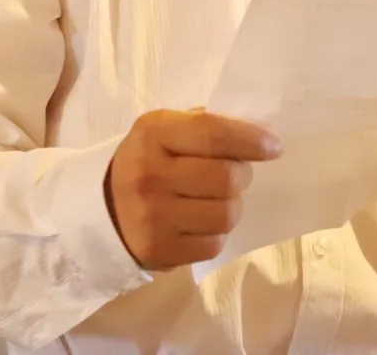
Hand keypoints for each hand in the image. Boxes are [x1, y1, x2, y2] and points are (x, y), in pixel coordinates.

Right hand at [104, 109, 281, 270]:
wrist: (102, 208)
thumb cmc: (146, 159)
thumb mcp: (165, 129)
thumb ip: (204, 125)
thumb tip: (255, 135)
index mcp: (154, 132)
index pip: (212, 133)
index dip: (249, 139)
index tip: (274, 147)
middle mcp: (150, 174)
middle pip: (226, 177)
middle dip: (242, 174)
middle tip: (236, 173)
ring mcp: (153, 216)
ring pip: (226, 213)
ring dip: (232, 205)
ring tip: (217, 198)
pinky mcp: (158, 251)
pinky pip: (214, 243)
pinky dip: (217, 232)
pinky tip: (202, 221)